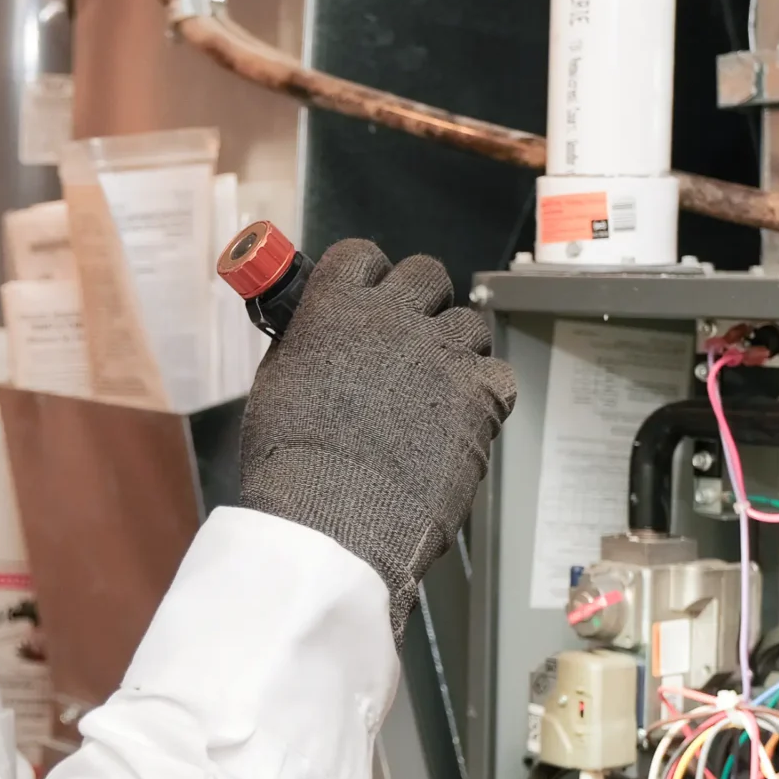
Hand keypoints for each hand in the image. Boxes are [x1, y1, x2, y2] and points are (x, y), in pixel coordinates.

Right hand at [236, 241, 516, 636]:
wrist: (332, 522)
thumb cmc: (293, 466)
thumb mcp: (280, 384)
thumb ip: (308, 344)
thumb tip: (323, 335)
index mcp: (335, 308)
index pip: (362, 256)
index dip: (368, 278)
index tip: (369, 298)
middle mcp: (393, 318)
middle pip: (426, 274)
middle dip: (421, 301)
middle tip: (410, 340)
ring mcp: (441, 354)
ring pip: (468, 324)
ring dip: (455, 349)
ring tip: (434, 391)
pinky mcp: (480, 395)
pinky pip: (498, 374)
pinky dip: (484, 394)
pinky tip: (460, 420)